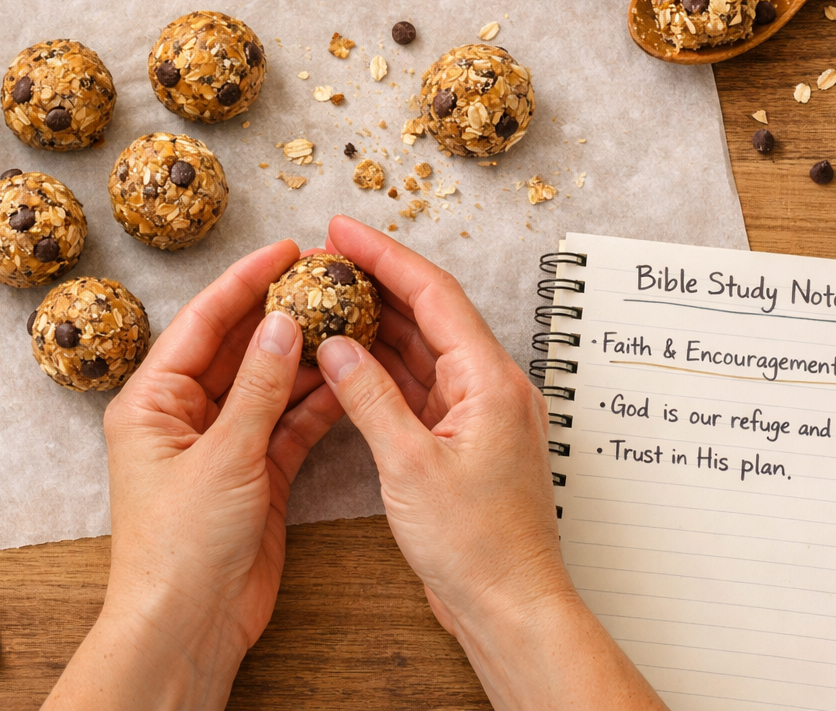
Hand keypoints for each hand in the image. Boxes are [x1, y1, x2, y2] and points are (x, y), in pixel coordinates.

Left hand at [44, 239, 343, 710]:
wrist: (187, 628)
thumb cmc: (179, 549)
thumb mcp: (222, 457)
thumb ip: (258, 388)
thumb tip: (282, 323)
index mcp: (153, 401)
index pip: (203, 323)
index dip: (245, 282)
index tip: (286, 249)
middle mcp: (185, 416)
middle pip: (238, 348)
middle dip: (281, 313)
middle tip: (328, 279)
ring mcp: (222, 446)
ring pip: (268, 385)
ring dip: (305, 355)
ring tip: (349, 318)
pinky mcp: (255, 476)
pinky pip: (287, 425)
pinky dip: (315, 403)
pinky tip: (348, 377)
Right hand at [317, 216, 665, 710]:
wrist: (509, 605)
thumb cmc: (476, 546)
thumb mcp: (408, 464)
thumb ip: (369, 397)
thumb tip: (337, 345)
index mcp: (490, 380)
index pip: (434, 294)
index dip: (385, 256)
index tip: (343, 230)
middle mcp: (491, 387)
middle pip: (431, 313)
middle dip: (378, 281)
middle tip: (326, 258)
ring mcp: (479, 413)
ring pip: (424, 349)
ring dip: (378, 324)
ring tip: (329, 297)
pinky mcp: (464, 440)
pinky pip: (421, 386)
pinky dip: (384, 369)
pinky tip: (349, 358)